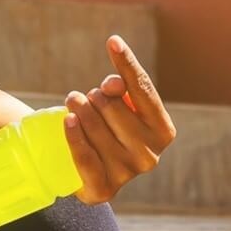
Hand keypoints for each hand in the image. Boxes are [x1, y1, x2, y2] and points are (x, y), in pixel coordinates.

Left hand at [63, 35, 176, 204]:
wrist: (87, 172)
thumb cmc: (106, 129)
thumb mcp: (117, 106)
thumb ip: (118, 90)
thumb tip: (113, 86)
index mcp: (162, 130)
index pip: (143, 90)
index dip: (127, 64)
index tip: (113, 41)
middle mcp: (150, 155)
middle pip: (112, 105)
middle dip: (94, 96)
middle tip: (85, 100)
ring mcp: (127, 173)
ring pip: (95, 126)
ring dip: (78, 109)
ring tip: (73, 106)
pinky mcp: (103, 190)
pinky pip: (84, 155)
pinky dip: (74, 135)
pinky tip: (68, 120)